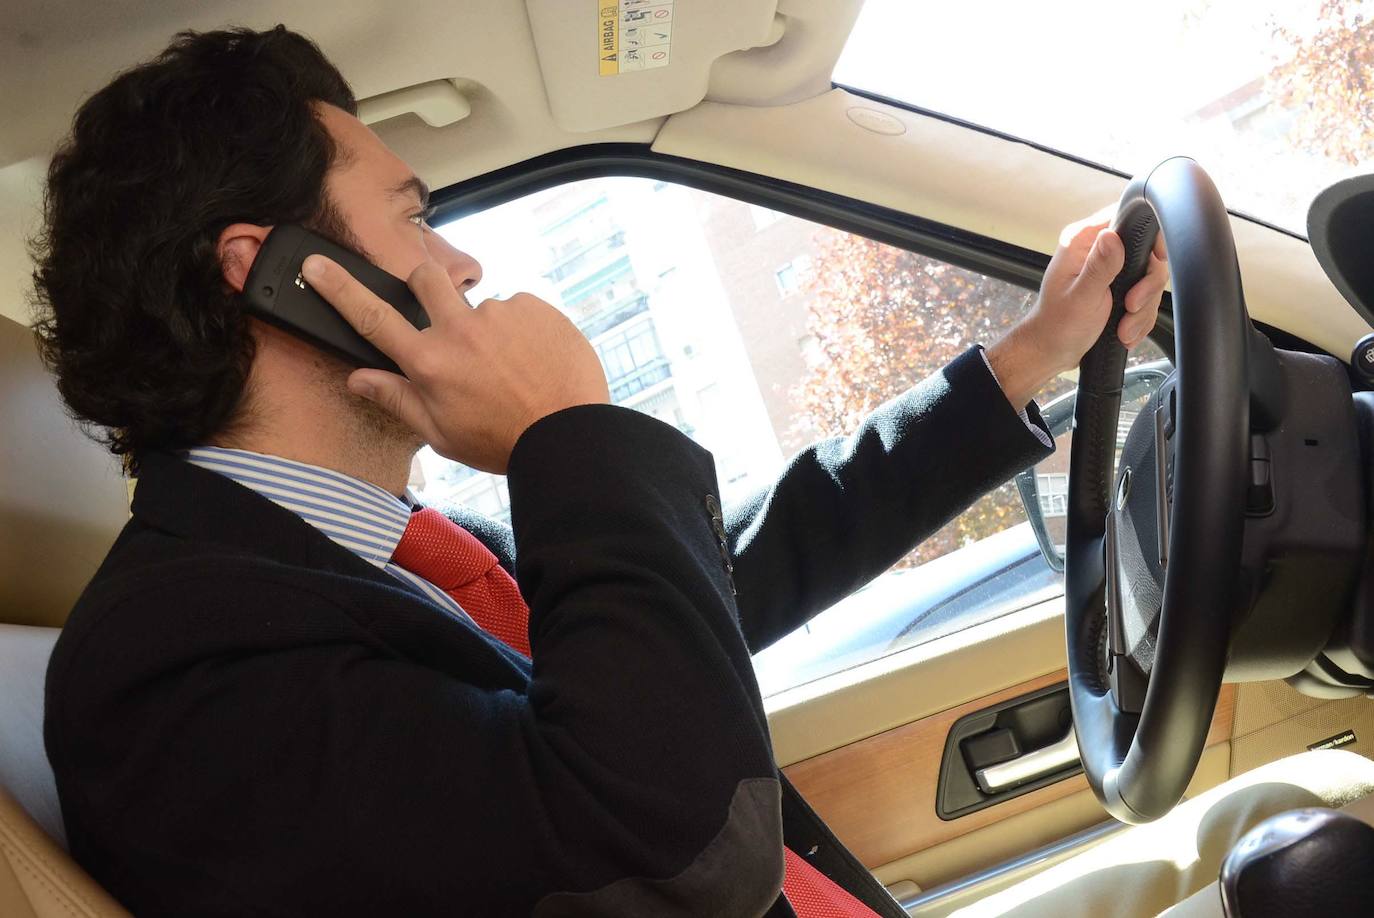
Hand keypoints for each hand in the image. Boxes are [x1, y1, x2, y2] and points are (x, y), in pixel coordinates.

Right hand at [301, 255, 609, 472]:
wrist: (569, 437)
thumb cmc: (503, 441)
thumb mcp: (441, 432)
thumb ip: (397, 399)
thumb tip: (357, 378)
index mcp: (429, 362)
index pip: (373, 317)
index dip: (339, 288)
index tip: (314, 265)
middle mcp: (459, 329)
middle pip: (425, 278)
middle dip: (425, 285)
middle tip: (446, 318)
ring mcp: (499, 313)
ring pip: (483, 307)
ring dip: (491, 329)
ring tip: (515, 369)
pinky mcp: (536, 307)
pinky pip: (521, 310)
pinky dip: (525, 331)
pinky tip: (537, 362)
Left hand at [985, 214, 1167, 407]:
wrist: (1052, 351)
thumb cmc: (1057, 326)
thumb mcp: (1081, 297)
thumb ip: (1099, 267)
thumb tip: (1112, 236)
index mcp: (1082, 241)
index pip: (1126, 217)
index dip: (1148, 238)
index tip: (1154, 262)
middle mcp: (1096, 249)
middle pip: (1146, 253)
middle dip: (1145, 287)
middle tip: (1130, 307)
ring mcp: (1108, 269)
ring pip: (1148, 278)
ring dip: (1142, 308)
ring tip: (1124, 328)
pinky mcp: (1116, 286)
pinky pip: (1144, 295)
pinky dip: (1139, 316)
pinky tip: (1125, 330)